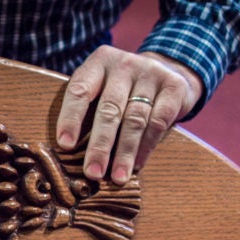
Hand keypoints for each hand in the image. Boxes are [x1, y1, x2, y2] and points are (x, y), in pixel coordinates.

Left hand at [55, 46, 202, 184]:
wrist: (167, 70)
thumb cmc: (121, 89)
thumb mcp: (101, 87)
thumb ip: (87, 110)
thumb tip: (70, 153)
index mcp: (97, 62)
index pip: (79, 90)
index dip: (71, 119)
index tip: (65, 146)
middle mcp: (123, 64)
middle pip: (109, 109)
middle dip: (100, 145)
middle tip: (93, 173)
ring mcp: (150, 73)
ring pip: (135, 119)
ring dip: (125, 153)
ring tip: (117, 177)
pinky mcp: (174, 86)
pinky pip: (158, 121)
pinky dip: (147, 146)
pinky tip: (138, 164)